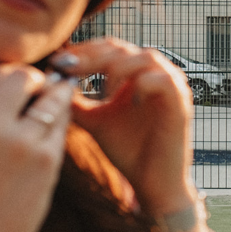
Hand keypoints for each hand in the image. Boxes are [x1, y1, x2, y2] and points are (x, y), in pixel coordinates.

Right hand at [0, 65, 74, 231]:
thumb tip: (28, 78)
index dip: (14, 76)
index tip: (24, 88)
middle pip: (23, 75)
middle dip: (38, 81)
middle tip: (43, 96)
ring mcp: (18, 140)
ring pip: (50, 95)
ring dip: (57, 98)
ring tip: (53, 112)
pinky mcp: (45, 157)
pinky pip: (63, 122)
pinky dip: (64, 122)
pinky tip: (54, 136)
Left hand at [63, 37, 196, 214]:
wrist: (152, 183)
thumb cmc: (128, 151)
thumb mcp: (94, 121)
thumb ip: (75, 102)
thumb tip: (48, 83)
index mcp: (136, 74)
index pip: (108, 48)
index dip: (83, 50)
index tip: (57, 62)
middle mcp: (155, 74)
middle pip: (122, 47)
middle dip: (92, 56)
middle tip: (69, 68)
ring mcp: (171, 87)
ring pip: (144, 57)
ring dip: (117, 69)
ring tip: (102, 92)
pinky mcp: (181, 104)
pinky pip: (163, 80)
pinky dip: (142, 85)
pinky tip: (125, 102)